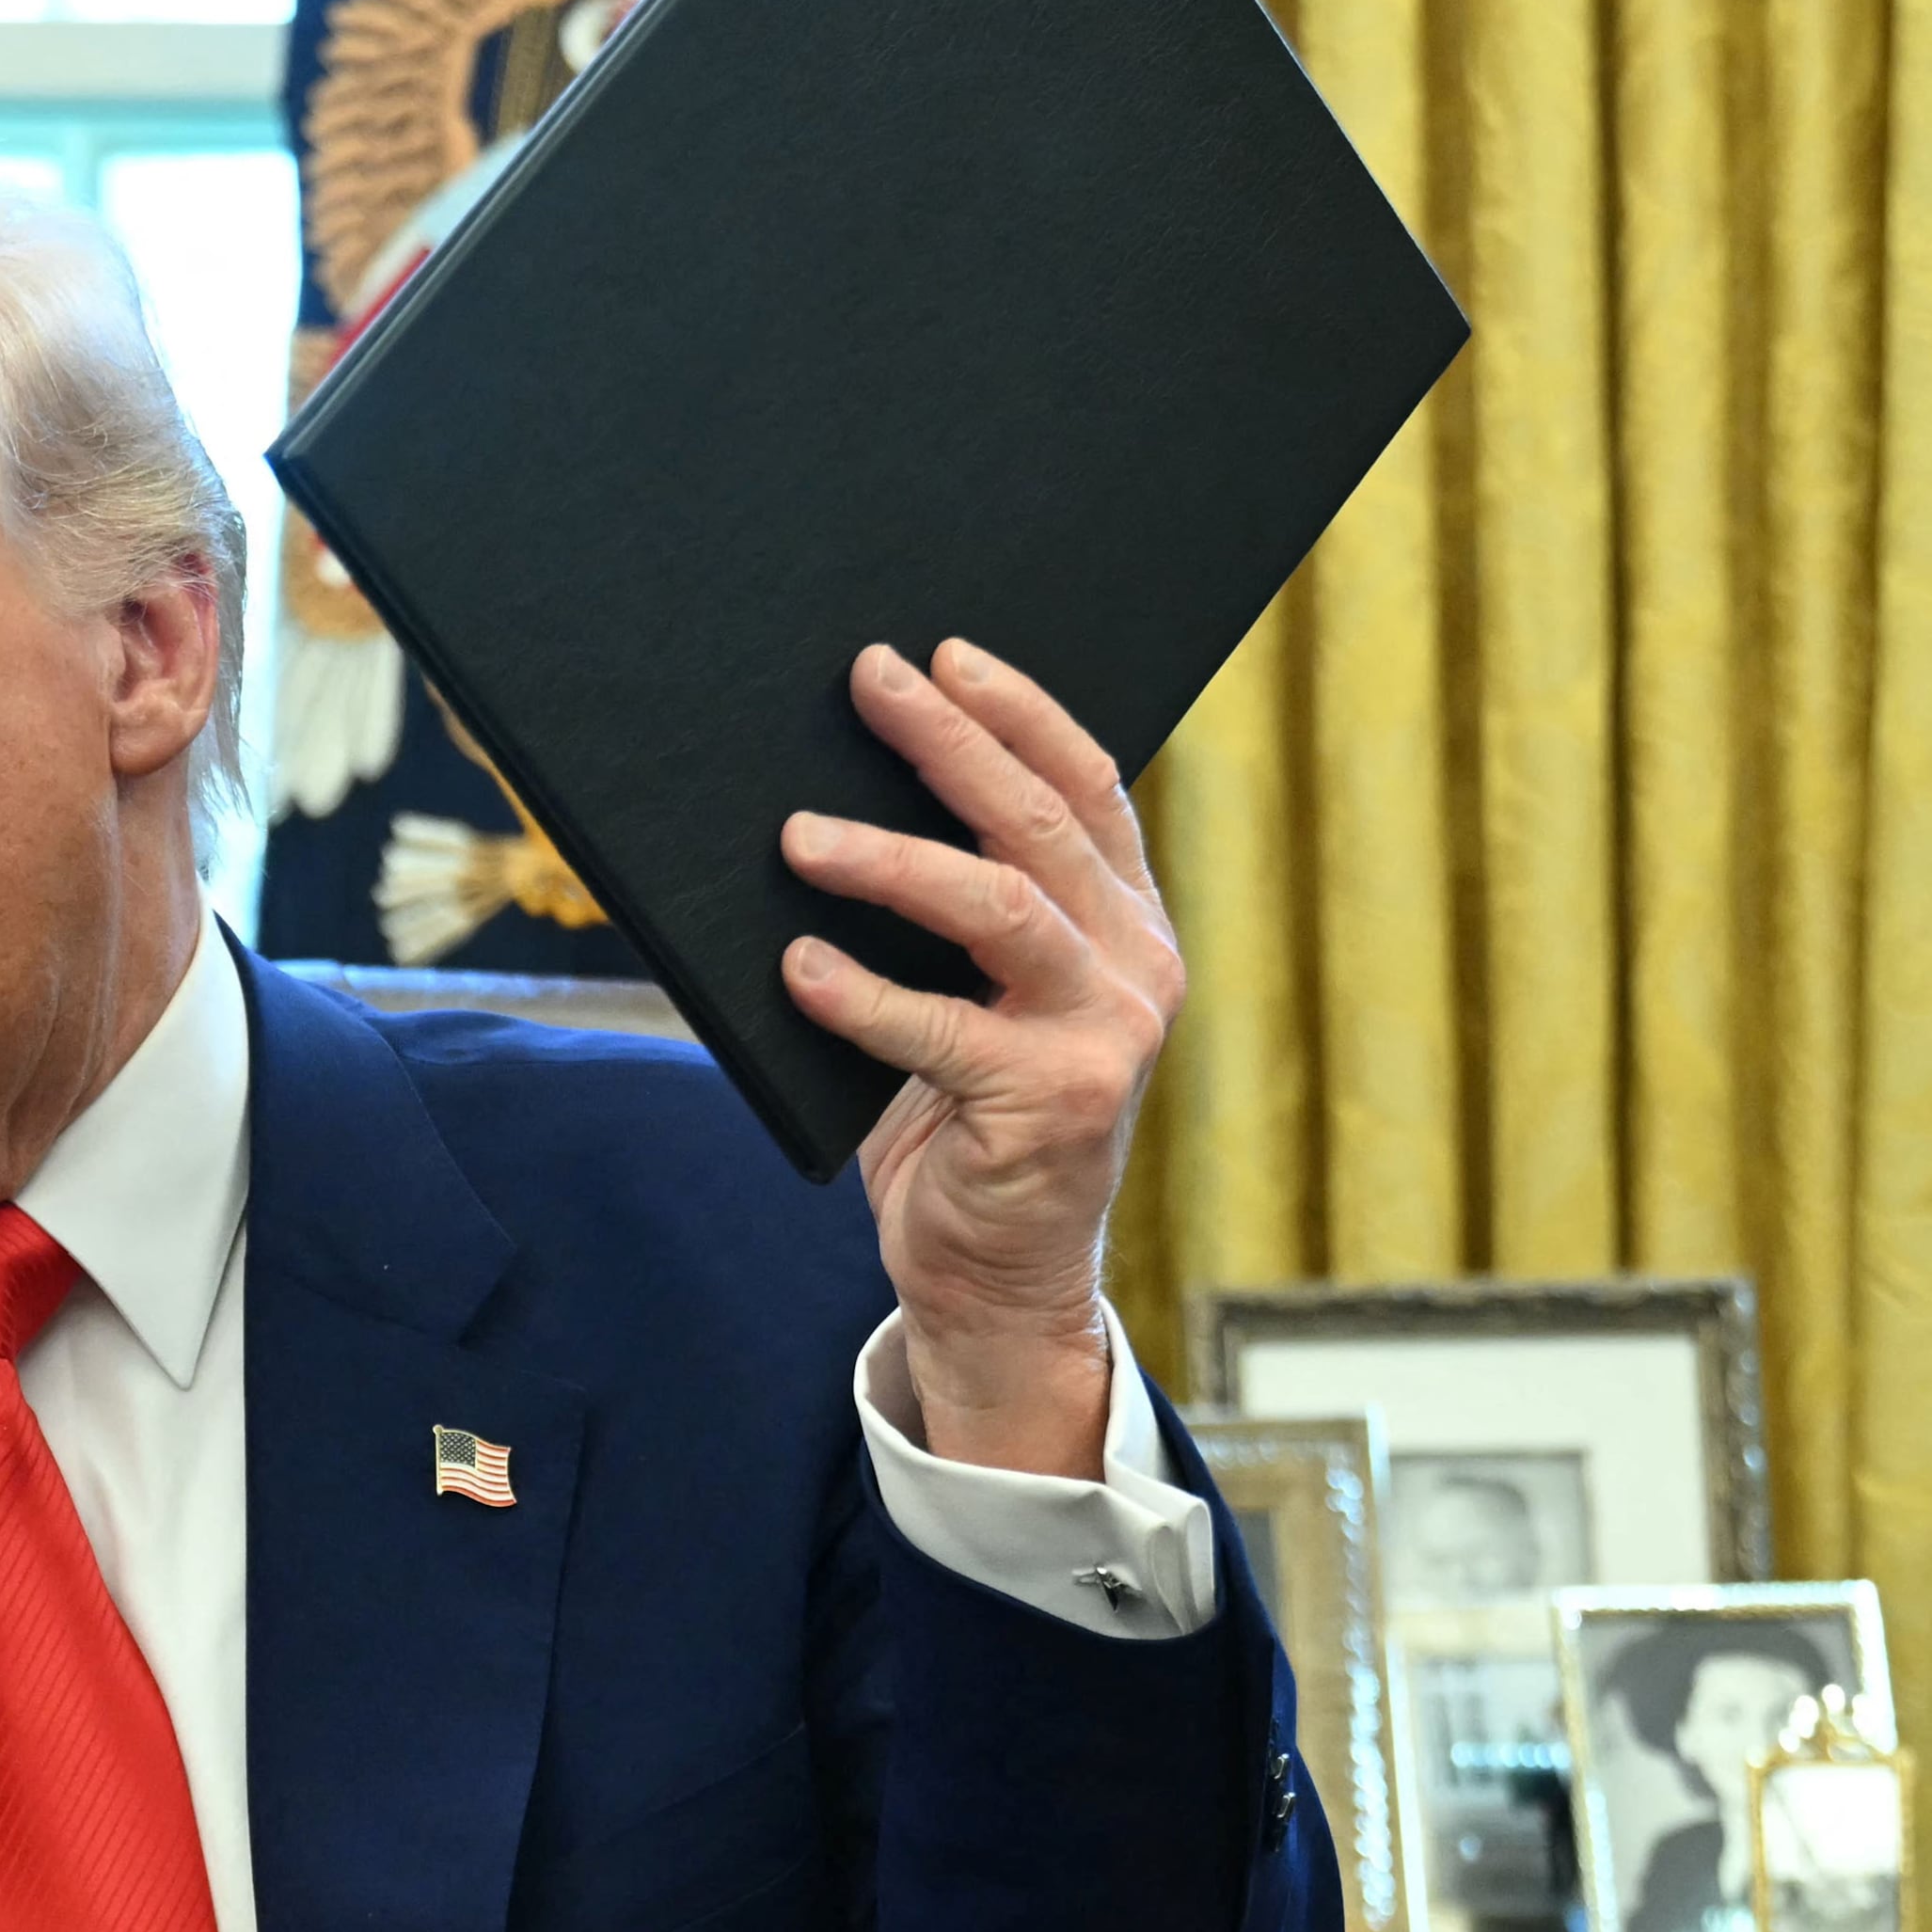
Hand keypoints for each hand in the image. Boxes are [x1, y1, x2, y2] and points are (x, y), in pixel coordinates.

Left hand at [777, 640, 1183, 1476]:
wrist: (993, 1277)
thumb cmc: (959, 1122)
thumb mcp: (968, 1002)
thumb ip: (944, 921)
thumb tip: (831, 803)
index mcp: (1123, 925)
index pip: (1084, 788)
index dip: (1019, 712)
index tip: (943, 654)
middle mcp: (1135, 966)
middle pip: (1037, 824)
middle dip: (949, 742)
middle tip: (868, 680)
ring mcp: (1106, 1036)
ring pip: (996, 908)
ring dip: (889, 858)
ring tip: (797, 835)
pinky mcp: (1054, 1104)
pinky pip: (938, 1031)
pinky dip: (859, 995)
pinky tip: (796, 966)